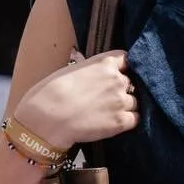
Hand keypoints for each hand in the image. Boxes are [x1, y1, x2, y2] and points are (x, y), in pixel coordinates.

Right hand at [15, 49, 138, 152]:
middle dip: (121, 90)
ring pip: (134, 102)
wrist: (49, 116)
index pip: (126, 59)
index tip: (119, 74)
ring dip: (125, 107)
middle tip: (105, 100)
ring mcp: (121, 101)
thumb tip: (94, 74)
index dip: (123, 68)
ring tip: (107, 114)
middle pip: (130, 83)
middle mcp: (117, 80)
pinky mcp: (121, 121)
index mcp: (104, 63)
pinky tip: (114, 123)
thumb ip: (90, 70)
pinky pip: (135, 119)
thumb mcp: (72, 70)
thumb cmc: (52, 92)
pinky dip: (128, 121)